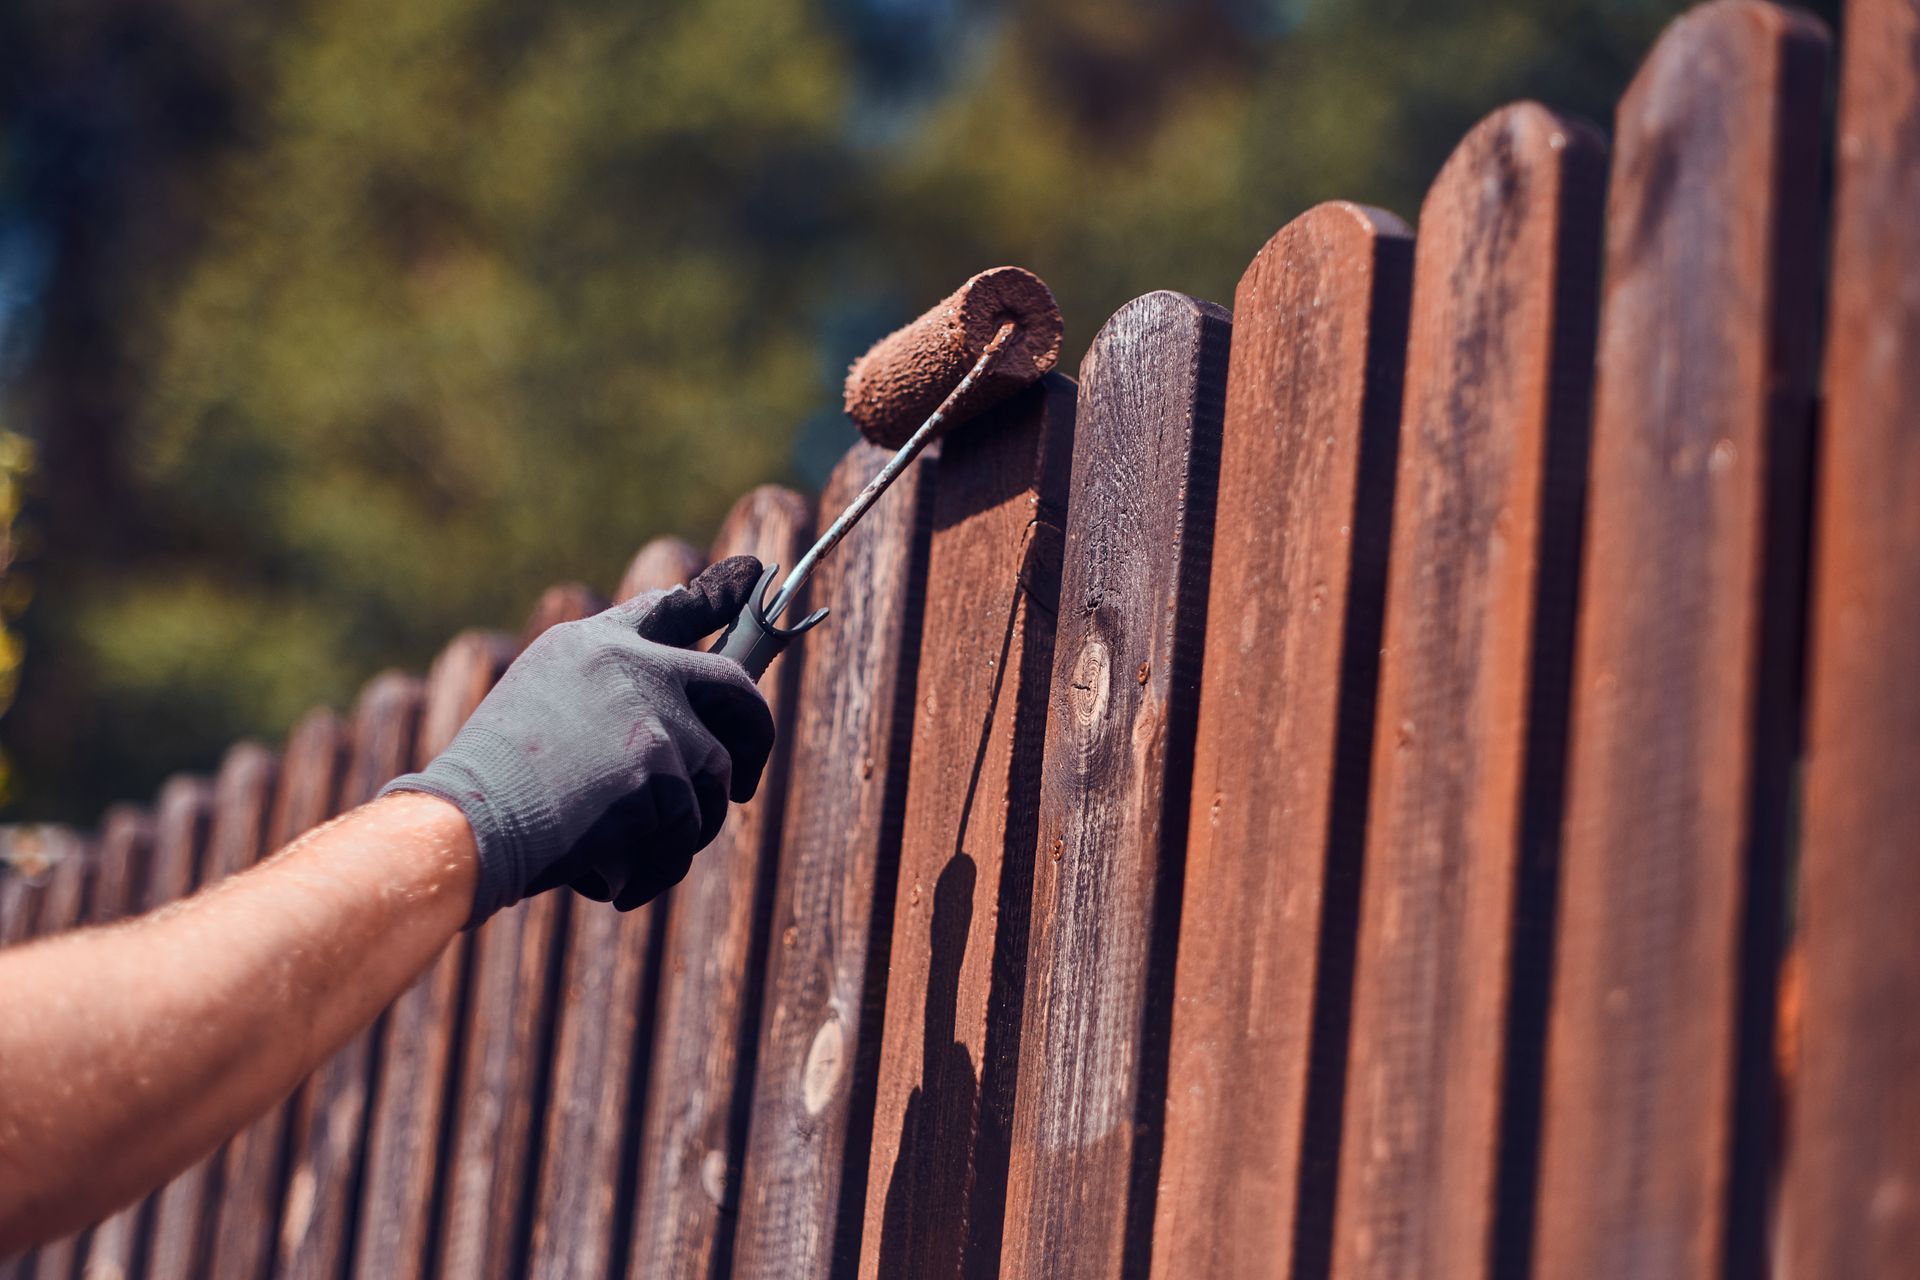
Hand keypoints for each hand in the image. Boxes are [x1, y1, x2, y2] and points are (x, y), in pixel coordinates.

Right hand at [384, 557, 774, 923]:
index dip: (716, 594)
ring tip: (632, 851)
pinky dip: (655, 866)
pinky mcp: (661, 771)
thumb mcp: (538, 708)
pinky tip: (611, 878)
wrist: (464, 825)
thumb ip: (602, 690)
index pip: (668, 609)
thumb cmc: (490, 787)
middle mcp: (630, 664)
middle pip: (733, 687)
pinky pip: (687, 832)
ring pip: (715, 777)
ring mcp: (651, 714)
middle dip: (754, 738)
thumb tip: (669, 700)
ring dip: (685, 827)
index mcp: (592, 645)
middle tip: (743, 784)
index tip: (753, 572)